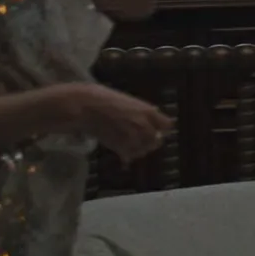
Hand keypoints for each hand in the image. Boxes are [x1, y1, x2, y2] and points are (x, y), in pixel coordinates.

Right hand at [55, 83, 172, 163]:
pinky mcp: (121, 148)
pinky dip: (126, 155)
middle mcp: (145, 126)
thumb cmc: (105, 98)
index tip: (158, 129)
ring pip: (144, 150)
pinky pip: (130, 156)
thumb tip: (151, 119)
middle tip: (141, 139)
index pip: (168, 125)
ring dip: (139, 149)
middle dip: (150, 140)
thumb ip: (143, 112)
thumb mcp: (130, 102)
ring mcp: (134, 138)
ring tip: (129, 144)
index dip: (162, 128)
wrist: (86, 107)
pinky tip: (121, 151)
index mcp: (149, 112)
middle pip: (157, 140)